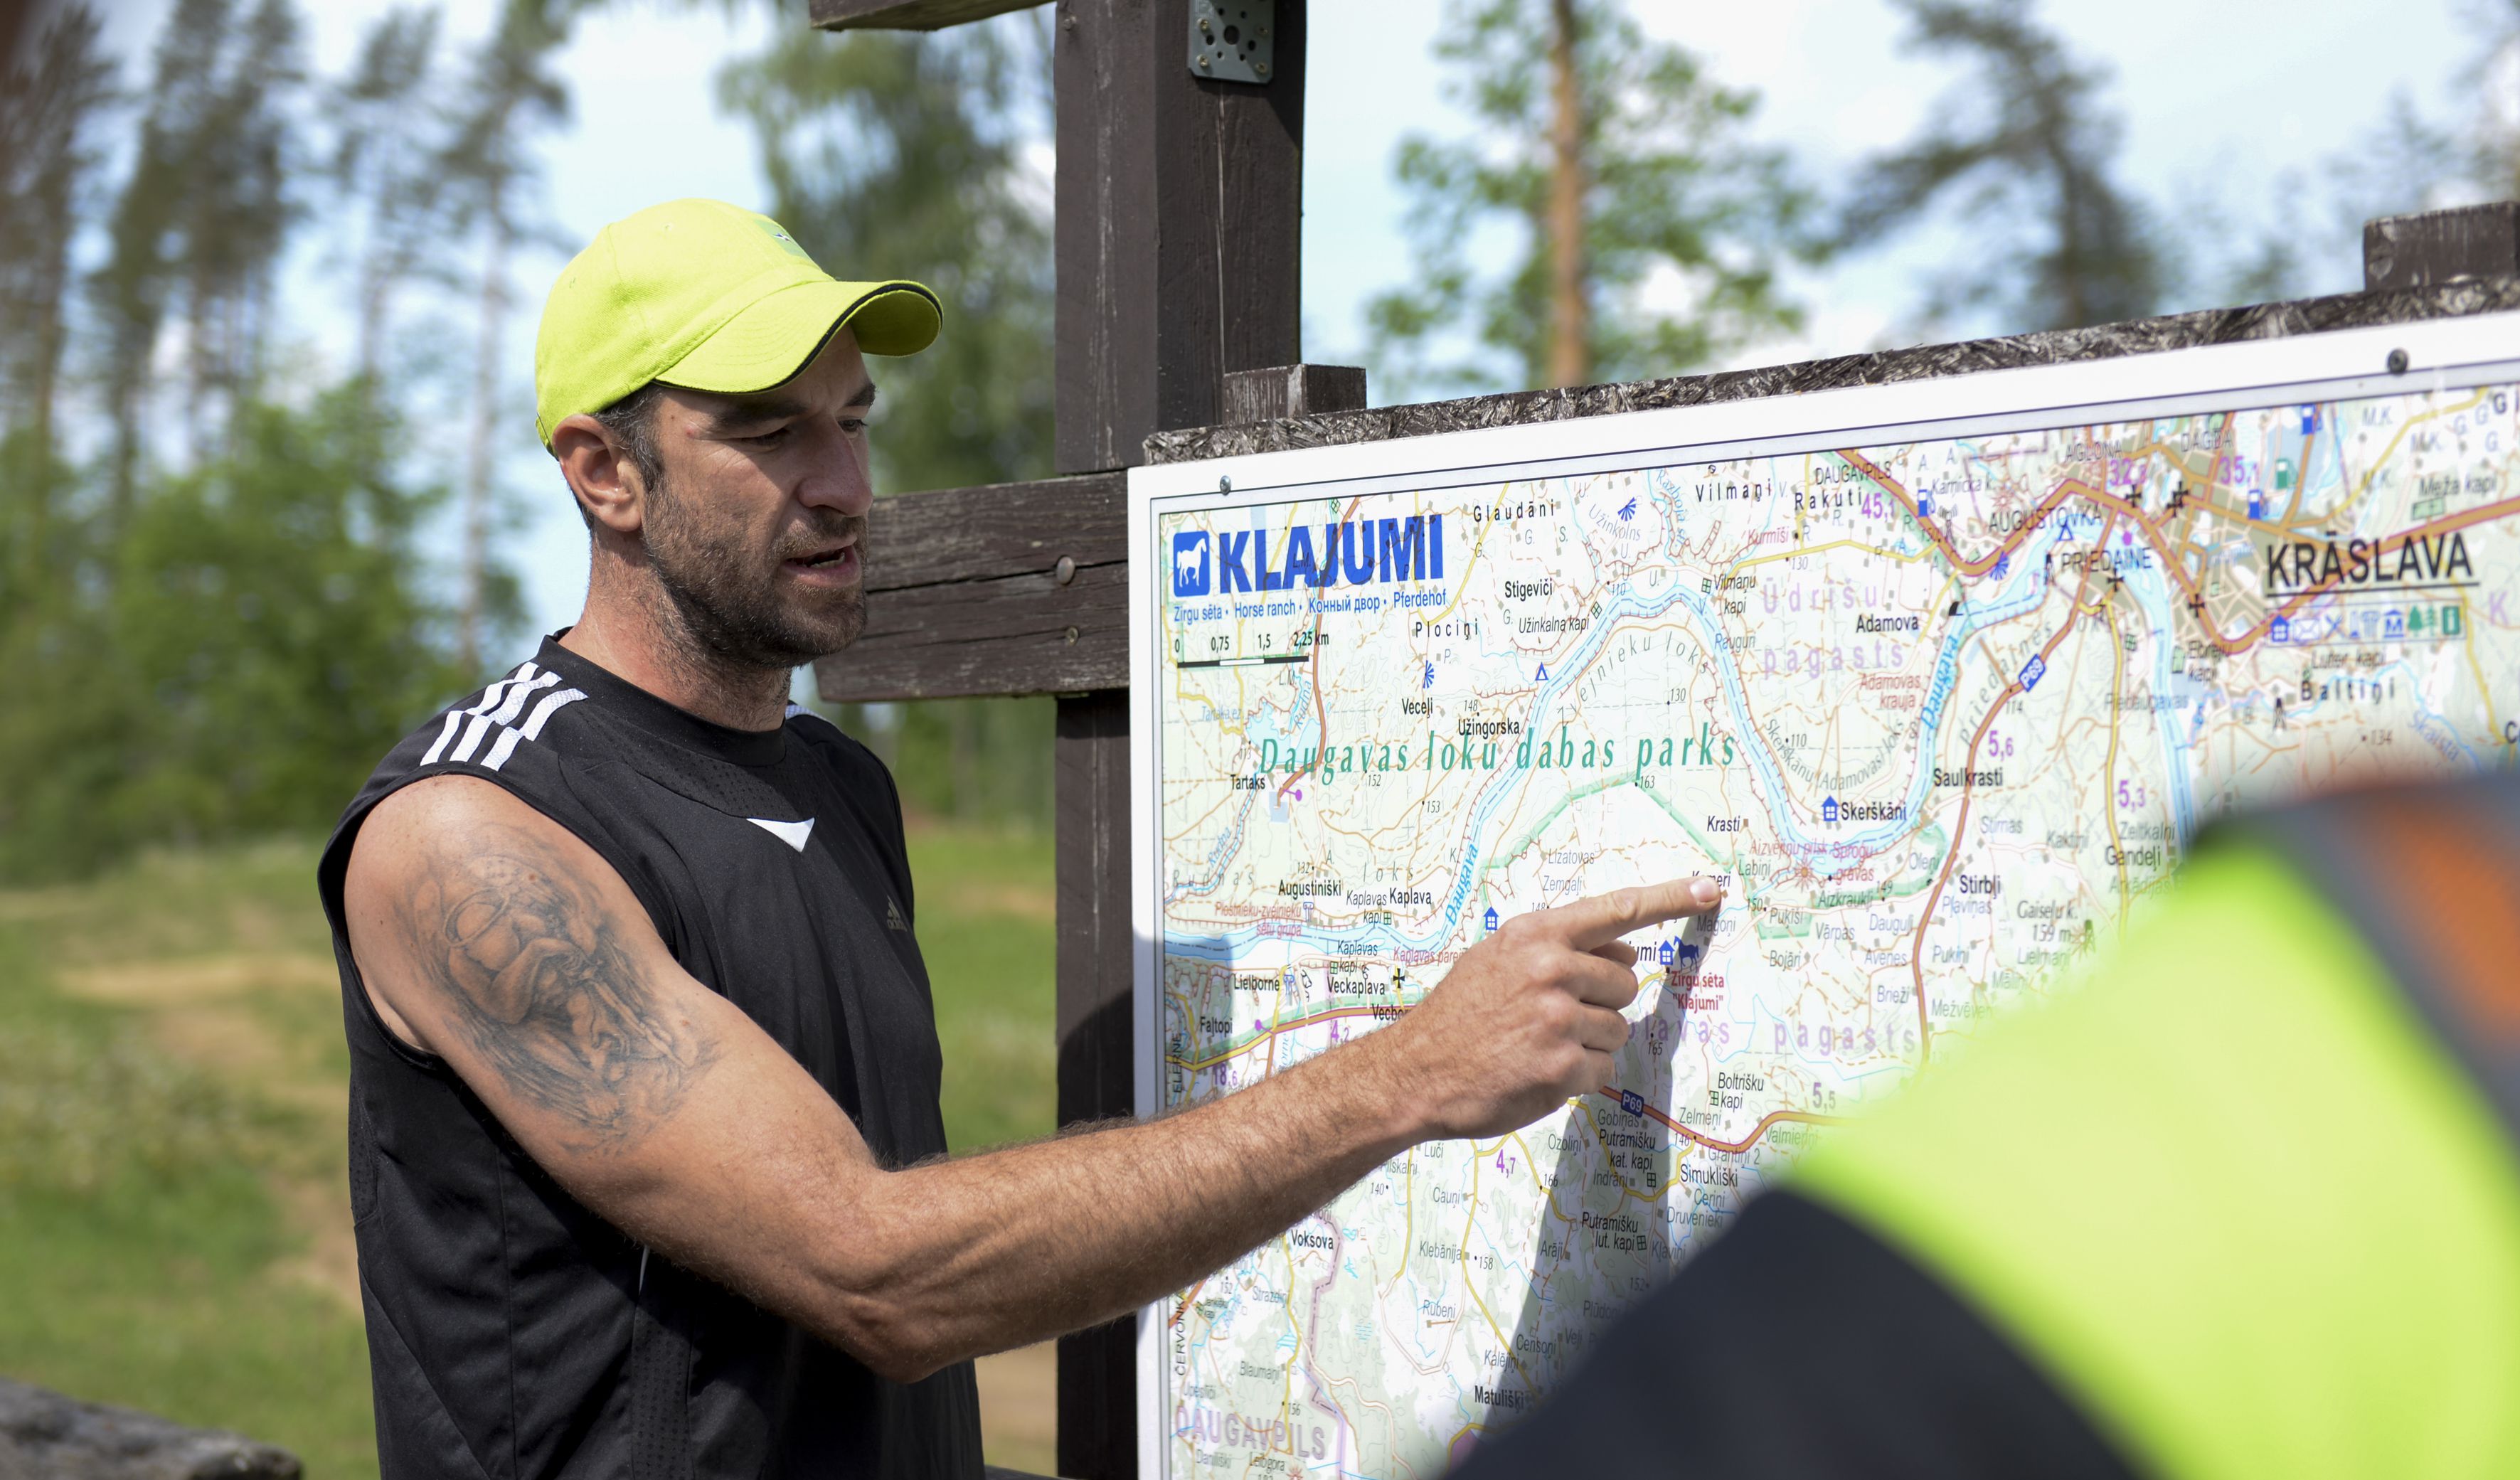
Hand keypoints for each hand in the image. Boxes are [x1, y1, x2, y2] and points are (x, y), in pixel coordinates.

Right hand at [1372, 877, 1724, 1141]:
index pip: (1616, 911)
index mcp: (1535, 936)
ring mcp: (1558, 1019)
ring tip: (1537, 1046)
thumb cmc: (1458, 1015)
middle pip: (1625, 983)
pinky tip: (1536, 1071)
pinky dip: (1577, 1076)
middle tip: (1551, 1017)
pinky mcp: (1561, 1067)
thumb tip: (1622, 953)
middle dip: (1600, 1003)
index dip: (1668, 898)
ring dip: (1588, 1043)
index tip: (1709, 887)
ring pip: (1617, 1030)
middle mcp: (1551, 970)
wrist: (1414, 1072)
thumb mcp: (1495, 959)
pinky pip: (1602, 1069)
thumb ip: (1554, 948)